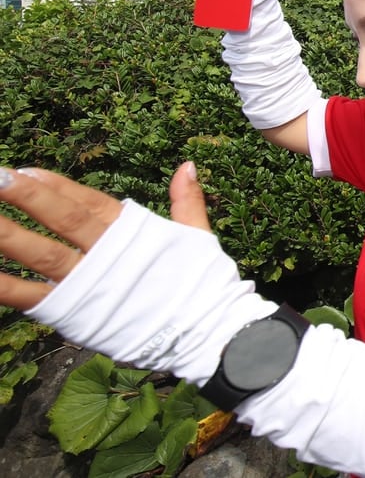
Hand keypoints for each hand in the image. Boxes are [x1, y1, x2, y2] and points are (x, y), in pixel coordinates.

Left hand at [0, 163, 210, 311]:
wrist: (207, 335)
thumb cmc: (204, 285)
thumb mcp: (197, 236)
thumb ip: (186, 200)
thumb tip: (186, 165)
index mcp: (135, 232)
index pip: (87, 202)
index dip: (55, 186)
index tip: (24, 170)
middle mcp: (109, 254)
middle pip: (61, 219)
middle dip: (25, 197)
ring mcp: (90, 285)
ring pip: (41, 254)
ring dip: (8, 235)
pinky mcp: (76, 315)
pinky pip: (31, 297)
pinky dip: (3, 286)